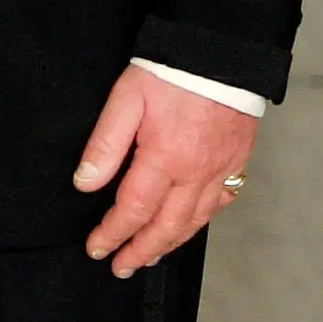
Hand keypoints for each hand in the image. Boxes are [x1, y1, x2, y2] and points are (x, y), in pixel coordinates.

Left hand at [76, 66, 257, 277]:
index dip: (113, 234)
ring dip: (171, 242)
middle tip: (122, 267)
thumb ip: (104, 145)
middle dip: (142, 250)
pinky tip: (190, 224)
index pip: (134, 210)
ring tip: (150, 255)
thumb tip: (85, 183)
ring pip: (196, 219)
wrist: (221, 54)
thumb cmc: (169, 73)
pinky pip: (222, 201)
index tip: (97, 249)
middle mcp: (197, 173)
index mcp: (165, 159)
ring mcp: (222, 169)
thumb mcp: (125, 101)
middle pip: (167, 226)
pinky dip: (203, 219)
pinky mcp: (237, 160)